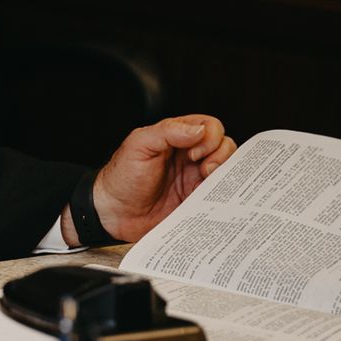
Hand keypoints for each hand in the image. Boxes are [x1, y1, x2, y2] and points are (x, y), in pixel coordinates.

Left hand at [79, 114, 236, 242]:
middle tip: (204, 169)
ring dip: (225, 174)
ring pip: (227, 170)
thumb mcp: (138, 145)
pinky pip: (220, 195)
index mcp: (176, 138)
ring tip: (207, 184)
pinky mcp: (197, 200)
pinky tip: (213, 198)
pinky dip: (224, 195)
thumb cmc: (121, 177)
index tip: (194, 153)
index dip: (210, 137)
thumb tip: (199, 130)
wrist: (113, 213)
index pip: (210, 126)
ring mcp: (194, 179)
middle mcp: (189, 157)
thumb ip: (167, 132)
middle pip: (224, 146)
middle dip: (221, 155)